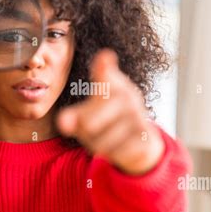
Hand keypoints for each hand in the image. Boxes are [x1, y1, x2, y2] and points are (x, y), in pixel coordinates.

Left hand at [57, 49, 164, 174]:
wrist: (142, 141)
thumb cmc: (108, 120)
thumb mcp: (88, 114)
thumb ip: (73, 117)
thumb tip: (63, 123)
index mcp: (111, 84)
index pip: (105, 74)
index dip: (103, 67)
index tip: (104, 57)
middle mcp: (127, 95)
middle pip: (88, 124)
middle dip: (85, 133)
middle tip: (91, 129)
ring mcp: (139, 114)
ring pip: (102, 142)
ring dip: (98, 146)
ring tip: (106, 138)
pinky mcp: (147, 134)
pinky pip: (117, 152)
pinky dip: (113, 154)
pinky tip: (119, 146)